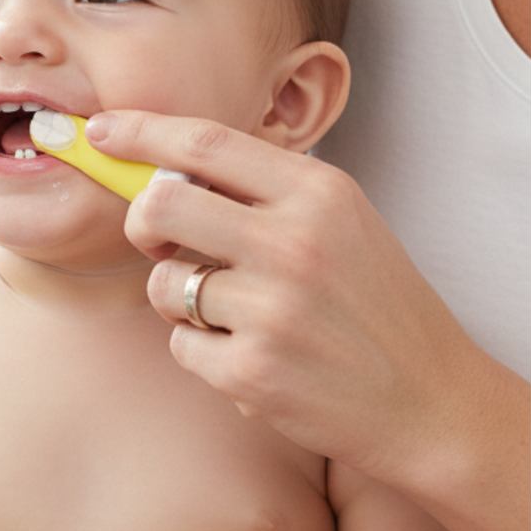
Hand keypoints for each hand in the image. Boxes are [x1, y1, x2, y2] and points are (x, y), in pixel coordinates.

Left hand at [88, 110, 473, 479]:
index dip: (140, 131)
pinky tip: (252, 358)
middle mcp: (294, 242)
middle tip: (160, 245)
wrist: (429, 401)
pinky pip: (180, 345)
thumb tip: (166, 173)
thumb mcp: (340, 224)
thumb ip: (264, 195)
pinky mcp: (251, 369)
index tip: (101, 130)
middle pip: (160, 206)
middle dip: (142, 225)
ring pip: (164, 285)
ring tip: (235, 318)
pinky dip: (203, 352)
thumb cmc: (372, 307)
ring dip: (181, 302)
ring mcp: (272, 308)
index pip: (206, 143)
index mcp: (318, 193)